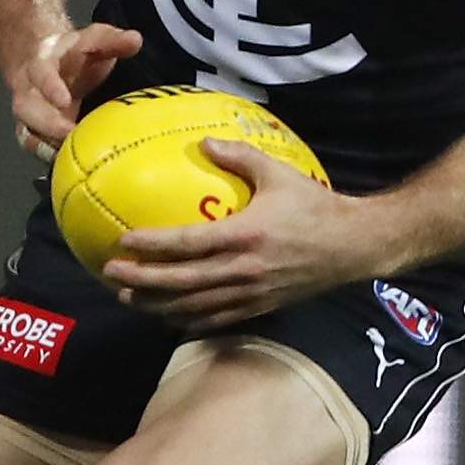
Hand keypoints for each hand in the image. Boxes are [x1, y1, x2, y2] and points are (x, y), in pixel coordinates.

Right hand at [11, 24, 141, 162]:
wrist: (50, 64)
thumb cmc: (75, 55)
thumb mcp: (94, 39)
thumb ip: (112, 40)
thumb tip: (135, 40)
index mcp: (42, 65)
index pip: (41, 74)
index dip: (50, 87)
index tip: (65, 100)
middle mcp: (29, 92)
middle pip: (26, 110)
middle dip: (47, 126)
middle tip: (71, 137)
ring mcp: (30, 117)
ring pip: (28, 134)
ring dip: (49, 147)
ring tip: (73, 159)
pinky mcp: (36, 135)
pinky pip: (37, 150)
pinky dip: (51, 160)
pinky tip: (72, 170)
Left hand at [101, 138, 367, 328]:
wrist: (354, 246)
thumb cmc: (315, 205)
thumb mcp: (279, 173)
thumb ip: (239, 157)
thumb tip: (203, 143)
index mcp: (245, 235)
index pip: (187, 244)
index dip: (152, 245)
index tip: (123, 241)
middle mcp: (243, 270)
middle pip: (181, 282)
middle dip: (142, 280)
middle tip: (111, 272)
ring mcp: (251, 293)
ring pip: (194, 306)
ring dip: (157, 304)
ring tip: (129, 297)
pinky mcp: (260, 307)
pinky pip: (216, 319)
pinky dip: (187, 320)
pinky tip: (167, 317)